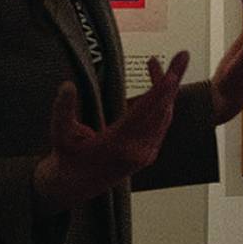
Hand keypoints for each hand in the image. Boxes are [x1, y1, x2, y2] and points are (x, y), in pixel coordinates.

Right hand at [33, 51, 189, 211]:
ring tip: (156, 64)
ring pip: (165, 116)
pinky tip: (157, 87)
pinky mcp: (148, 153)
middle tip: (182, 56)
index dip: (161, 90)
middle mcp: (138, 151)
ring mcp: (146, 154)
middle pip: (162, 110)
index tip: (173, 73)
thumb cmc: (67, 161)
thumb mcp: (60, 135)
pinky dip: (162, 103)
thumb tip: (67, 86)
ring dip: (166, 90)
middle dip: (172, 81)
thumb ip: (62, 110)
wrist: (73, 187)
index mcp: (118, 146)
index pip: (145, 113)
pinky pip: (162, 124)